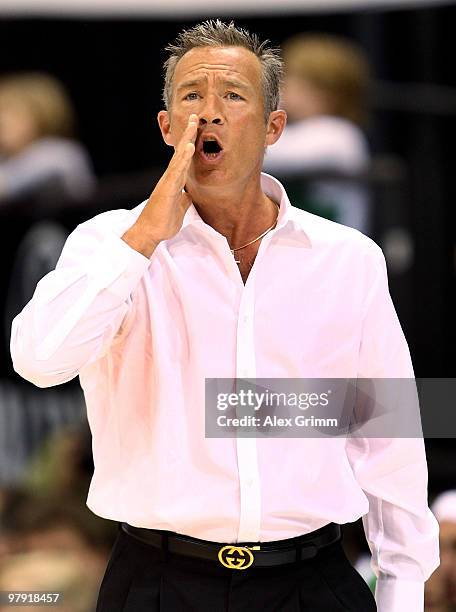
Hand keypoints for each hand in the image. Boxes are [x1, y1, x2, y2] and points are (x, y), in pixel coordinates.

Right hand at [122, 114, 197, 257]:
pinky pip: (177, 171)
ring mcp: (168, 182)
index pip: (185, 159)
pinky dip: (184, 158)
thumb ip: (184, 198)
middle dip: (189, 134)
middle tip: (196, 117)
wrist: (151, 232)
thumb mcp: (180, 207)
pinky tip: (189, 147)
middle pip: (182, 152)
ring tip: (194, 125)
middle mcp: (171, 178)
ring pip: (179, 157)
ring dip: (187, 140)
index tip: (197, 128)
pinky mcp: (167, 189)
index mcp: (175, 181)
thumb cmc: (163, 220)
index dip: (191, 144)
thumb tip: (190, 194)